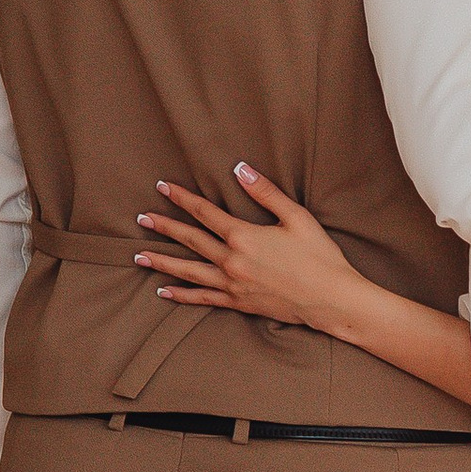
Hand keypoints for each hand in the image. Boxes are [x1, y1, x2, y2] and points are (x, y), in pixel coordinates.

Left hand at [136, 166, 357, 329]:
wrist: (331, 299)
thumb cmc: (319, 256)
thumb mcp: (297, 217)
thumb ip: (266, 192)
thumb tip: (239, 169)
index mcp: (243, 236)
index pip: (204, 212)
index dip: (182, 198)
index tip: (163, 187)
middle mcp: (231, 261)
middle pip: (190, 240)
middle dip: (164, 227)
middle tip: (141, 218)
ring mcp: (232, 284)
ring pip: (188, 271)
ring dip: (162, 262)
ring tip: (139, 257)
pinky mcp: (238, 303)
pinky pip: (202, 298)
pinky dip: (182, 295)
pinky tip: (164, 291)